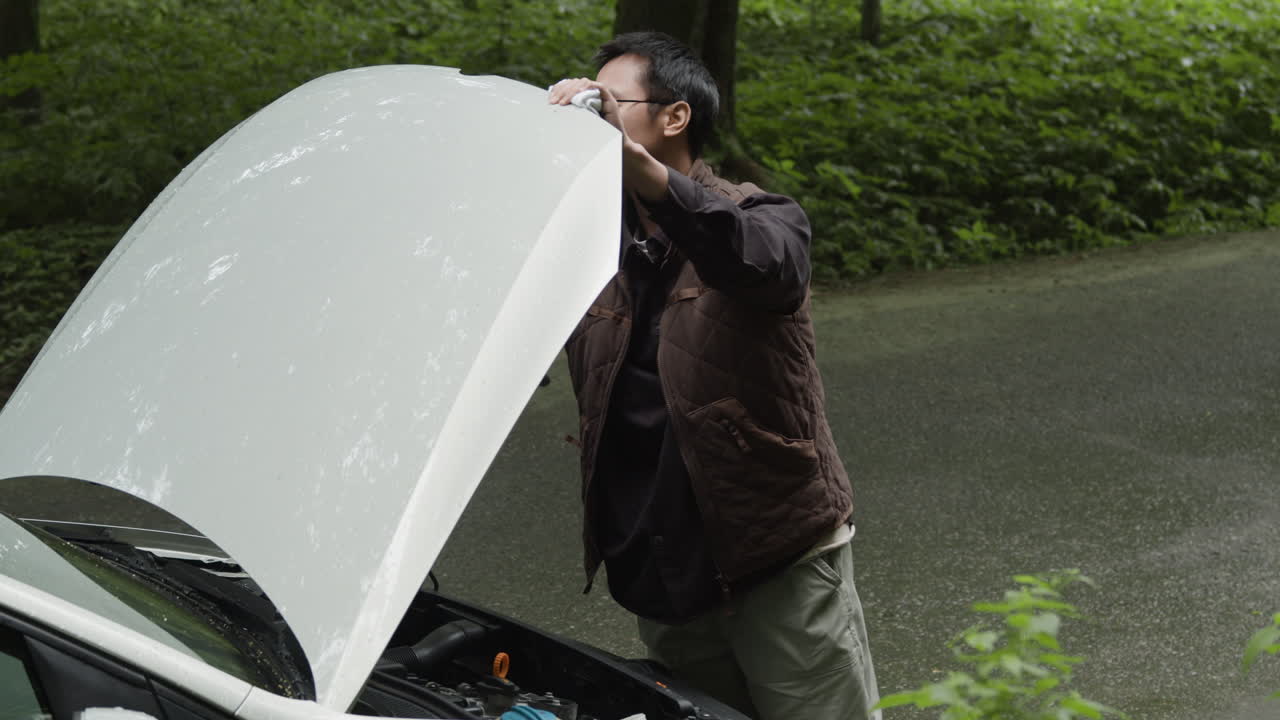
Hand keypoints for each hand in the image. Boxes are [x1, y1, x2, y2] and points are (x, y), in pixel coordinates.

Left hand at [548, 78, 669, 201]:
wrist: (612, 146)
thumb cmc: (592, 138)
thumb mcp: (574, 124)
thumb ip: (566, 114)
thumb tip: (549, 108)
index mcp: (583, 98)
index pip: (569, 86)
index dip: (558, 89)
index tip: (549, 101)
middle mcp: (592, 95)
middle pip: (574, 82)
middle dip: (561, 90)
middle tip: (552, 103)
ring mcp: (601, 96)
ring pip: (583, 82)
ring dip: (570, 90)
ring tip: (561, 103)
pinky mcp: (609, 99)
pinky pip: (598, 87)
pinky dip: (585, 88)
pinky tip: (575, 97)